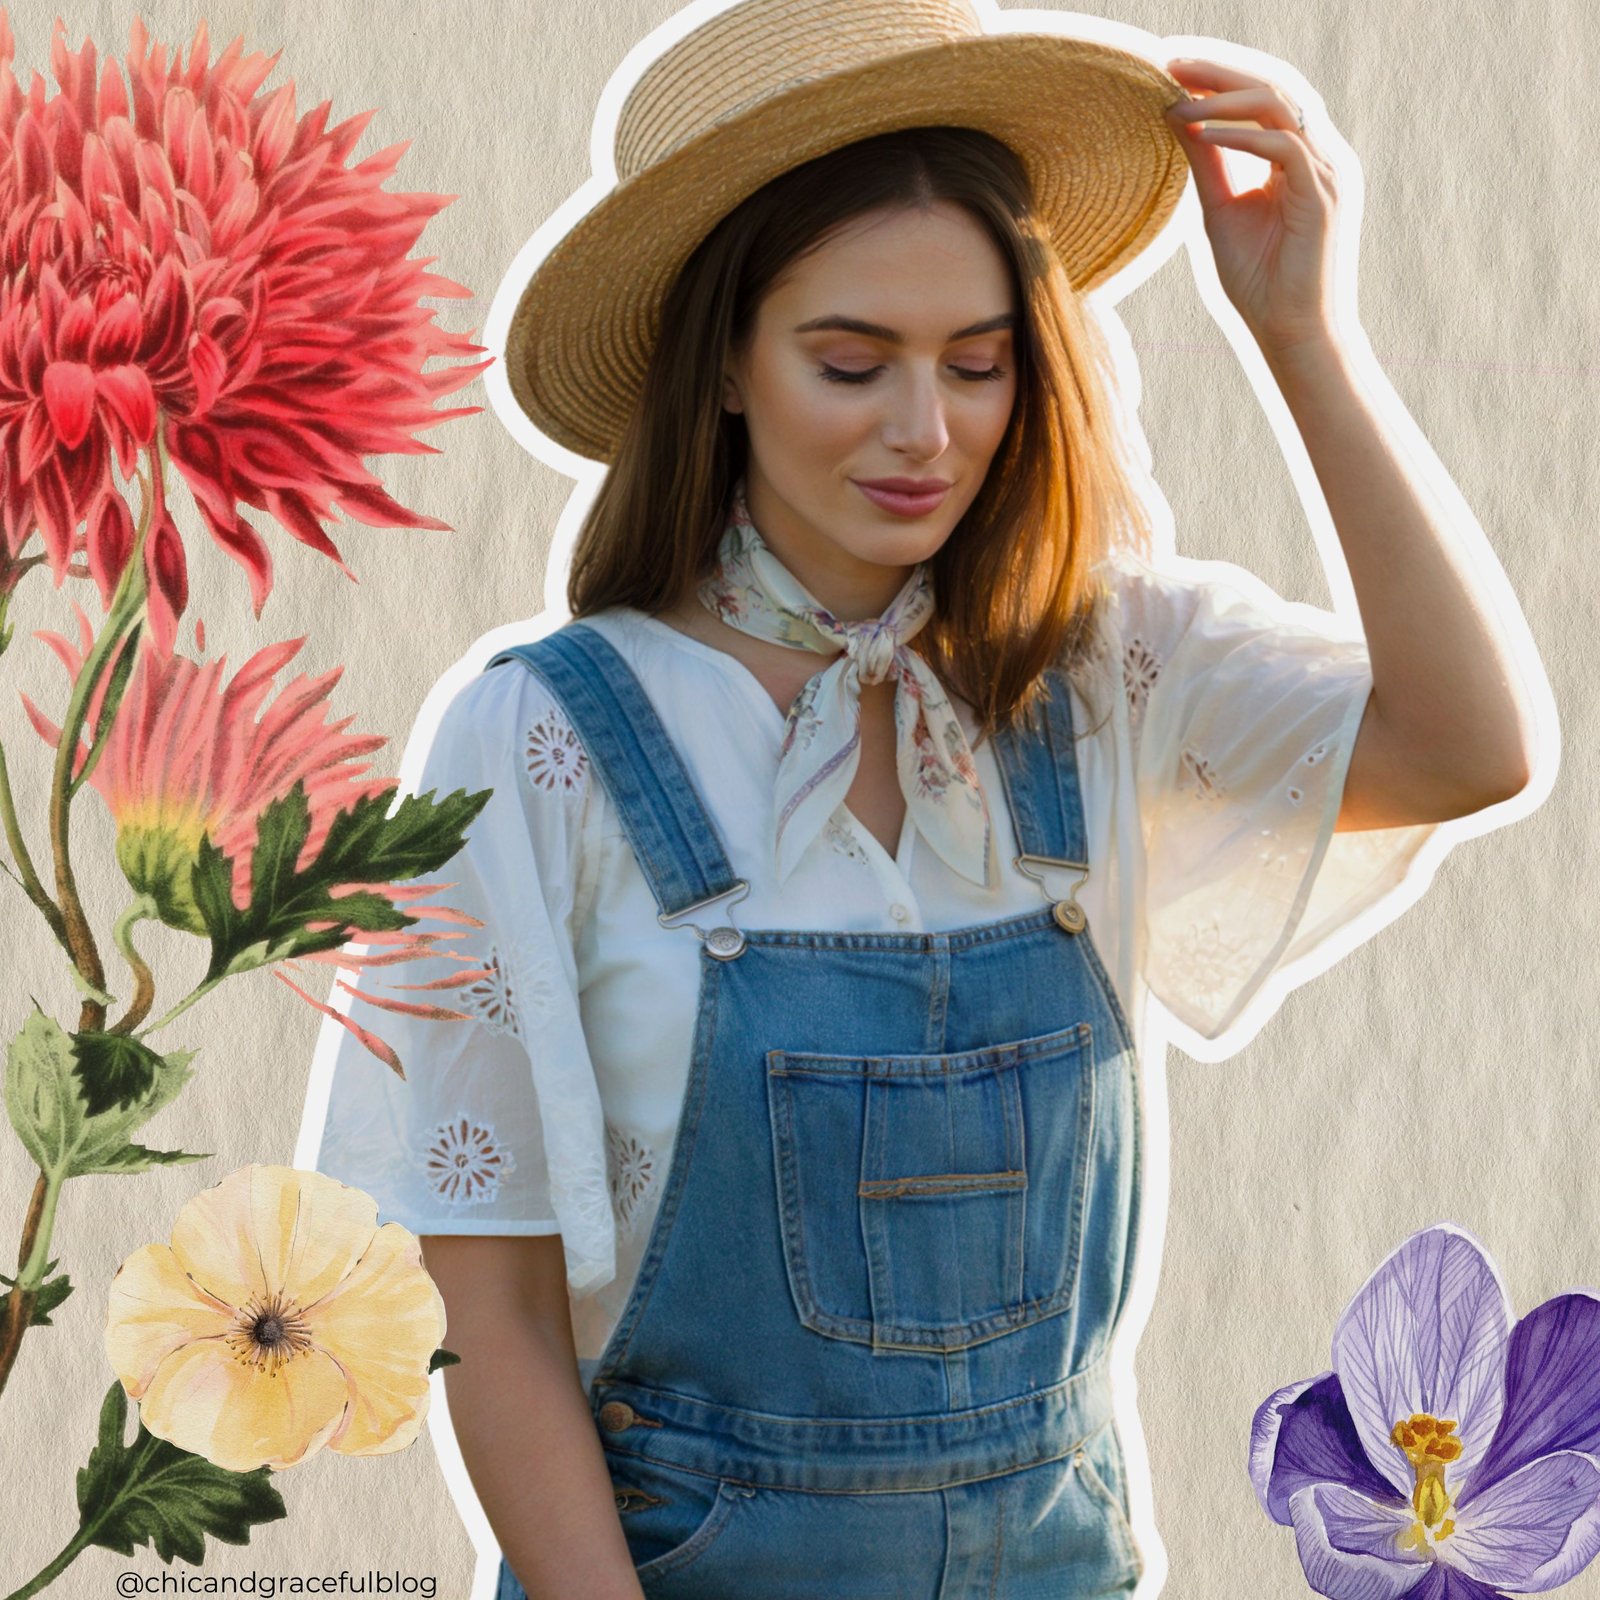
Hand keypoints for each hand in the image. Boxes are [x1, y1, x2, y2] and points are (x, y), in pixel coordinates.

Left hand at [1163, 57, 1341, 360]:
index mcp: (1300, 156)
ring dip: (1225, 95)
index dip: (1219, 74)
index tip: (1170, 64)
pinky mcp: (1323, 197)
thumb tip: (1179, 116)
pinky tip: (1200, 132)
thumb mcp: (1220, 210)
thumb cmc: (1259, 281)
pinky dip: (1240, 136)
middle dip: (1220, 69)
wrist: (1291, 333)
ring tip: (1178, 92)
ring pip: (1281, 105)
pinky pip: (1282, 148)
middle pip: (1274, 85)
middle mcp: (1320, 155)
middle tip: (1169, 58)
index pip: (1263, 94)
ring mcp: (1327, 172)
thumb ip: (1208, 163)